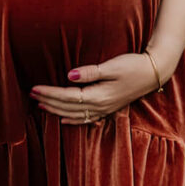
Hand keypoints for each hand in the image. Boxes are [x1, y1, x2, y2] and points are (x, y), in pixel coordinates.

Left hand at [31, 52, 165, 124]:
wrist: (154, 72)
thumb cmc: (133, 65)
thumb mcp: (111, 66)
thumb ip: (89, 72)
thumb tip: (68, 76)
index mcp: (99, 96)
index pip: (67, 97)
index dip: (49, 93)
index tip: (34, 88)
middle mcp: (100, 106)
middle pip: (67, 108)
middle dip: (48, 102)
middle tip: (30, 94)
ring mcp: (104, 109)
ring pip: (74, 115)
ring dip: (56, 111)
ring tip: (40, 105)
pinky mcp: (108, 108)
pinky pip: (85, 119)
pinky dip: (72, 120)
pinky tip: (63, 120)